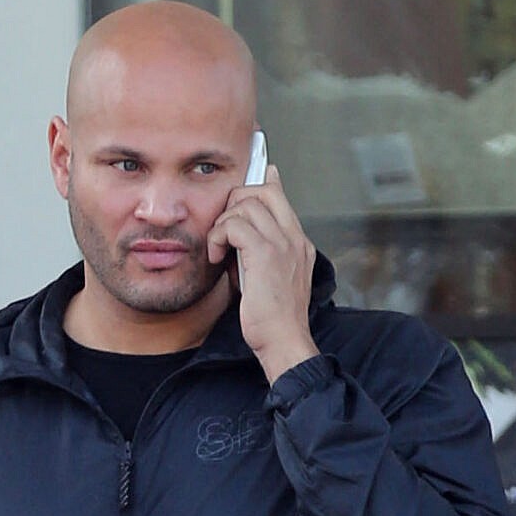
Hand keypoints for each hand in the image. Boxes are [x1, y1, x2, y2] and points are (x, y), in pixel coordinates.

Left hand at [209, 167, 318, 383]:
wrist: (284, 342)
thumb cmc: (271, 319)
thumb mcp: (265, 279)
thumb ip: (255, 254)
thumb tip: (234, 237)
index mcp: (298, 243)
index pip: (279, 195)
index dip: (262, 181)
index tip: (255, 174)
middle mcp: (294, 237)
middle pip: (261, 190)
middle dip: (233, 203)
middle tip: (223, 230)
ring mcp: (283, 243)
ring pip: (245, 204)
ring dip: (222, 225)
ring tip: (219, 250)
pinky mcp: (265, 253)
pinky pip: (234, 225)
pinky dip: (219, 237)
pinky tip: (217, 257)